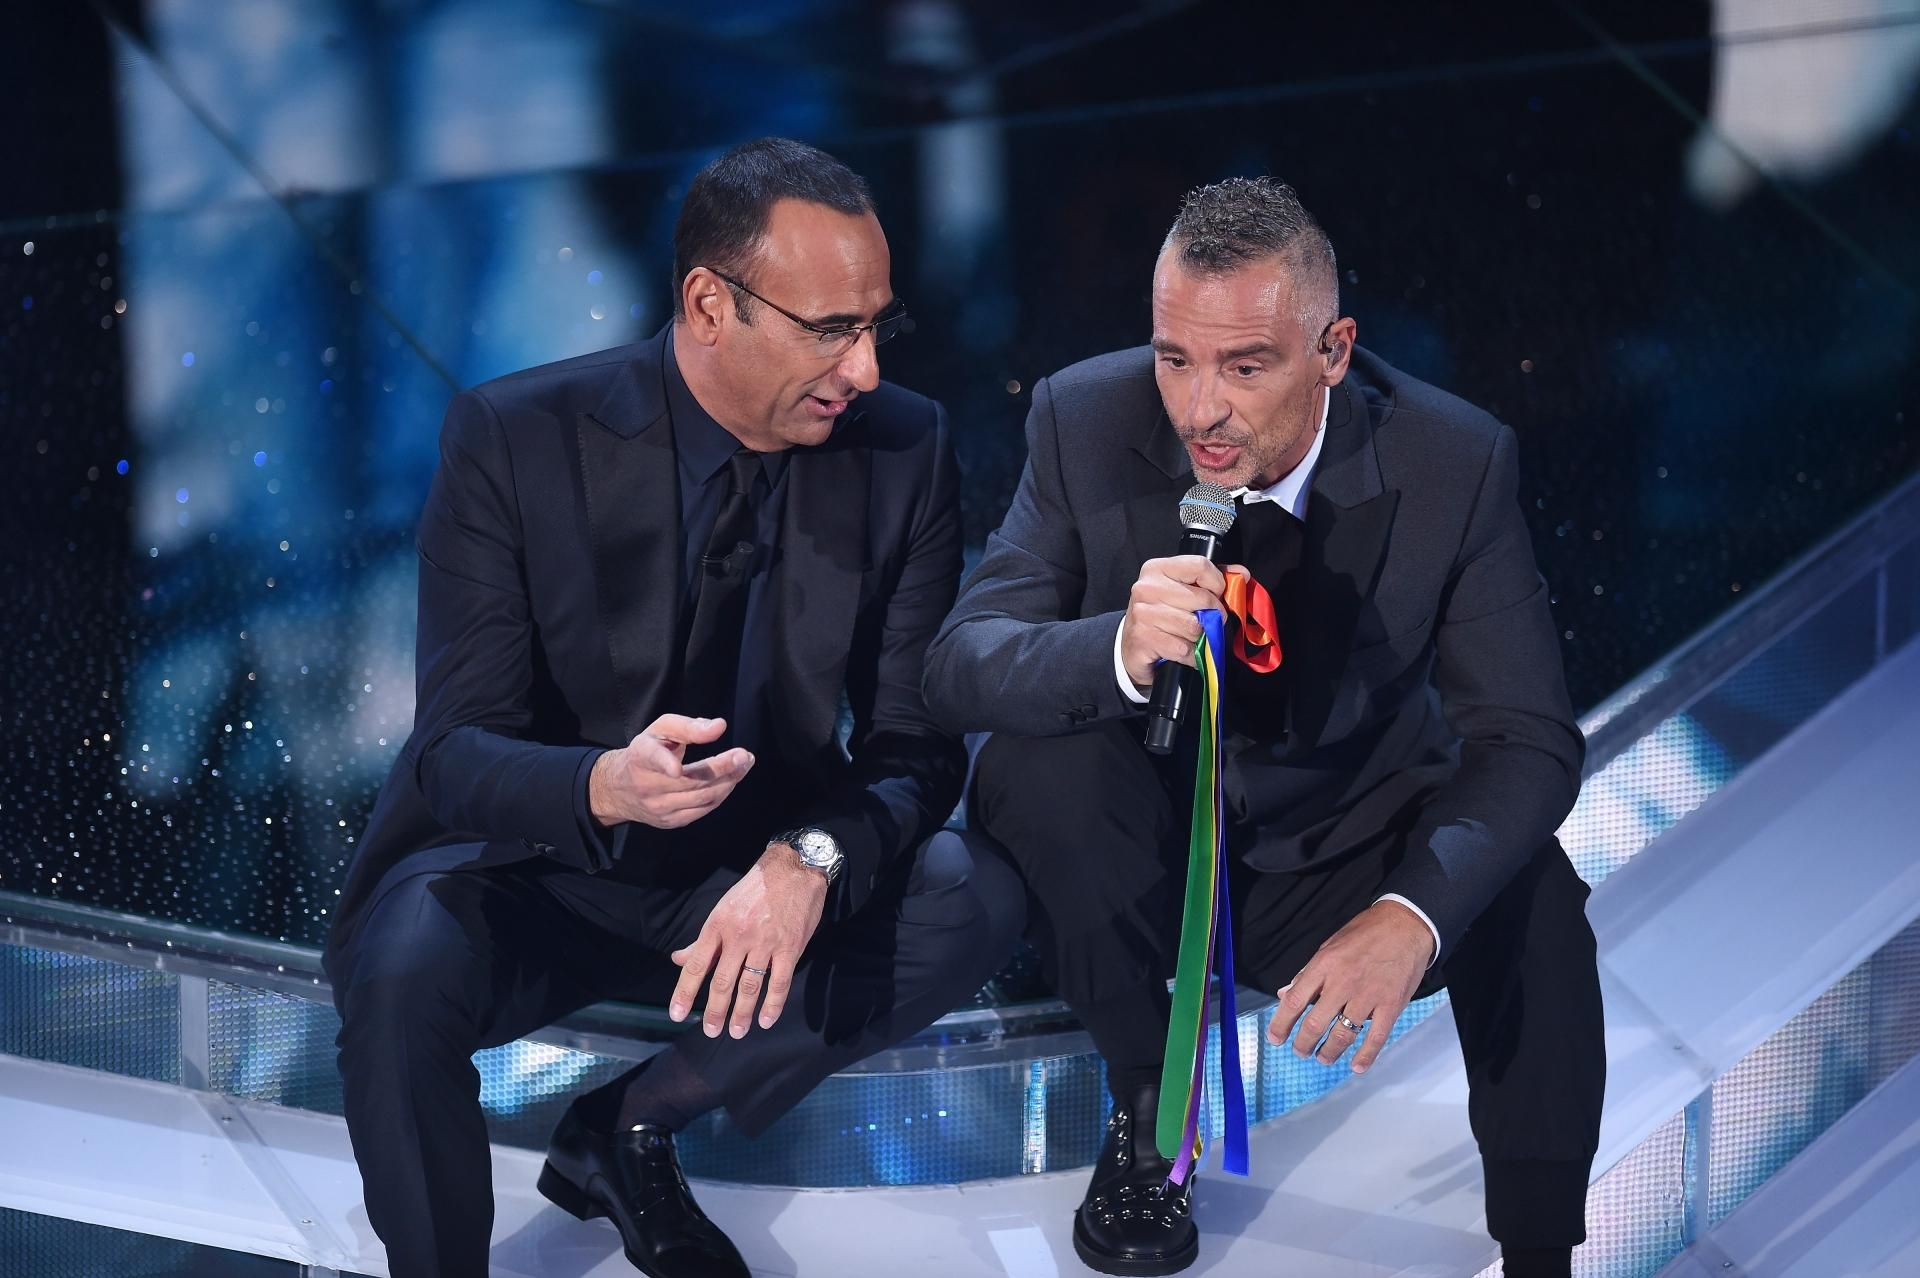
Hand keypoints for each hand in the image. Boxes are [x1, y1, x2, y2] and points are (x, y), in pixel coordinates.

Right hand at [588, 715, 753, 829]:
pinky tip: (730, 781)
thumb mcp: (660, 730)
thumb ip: (689, 726)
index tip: (676, 769)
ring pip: (700, 798)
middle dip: (722, 768)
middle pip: (690, 780)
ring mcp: (658, 807)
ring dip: (728, 782)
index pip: (652, 759)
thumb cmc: (646, 752)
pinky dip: (720, 795)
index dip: (664, 764)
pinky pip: (702, 810)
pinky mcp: (669, 822)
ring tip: (744, 765)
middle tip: (744, 756)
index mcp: (641, 756)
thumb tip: (719, 726)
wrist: (619, 788)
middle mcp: (646, 785)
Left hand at [668, 841, 828, 1038]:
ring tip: (736, 1032)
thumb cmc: (755, 889)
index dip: (685, 992)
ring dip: (741, 1013)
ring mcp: (765, 943)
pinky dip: (772, 1004)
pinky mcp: (790, 948)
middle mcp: (738, 936)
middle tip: (710, 1031)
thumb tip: (679, 959)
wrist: (794, 869)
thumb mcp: (722, 909)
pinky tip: (766, 1019)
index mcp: (718, 925)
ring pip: (749, 986)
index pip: (697, 965)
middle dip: (715, 1011)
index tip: (677, 1014)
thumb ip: (702, 939)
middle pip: (722, 982)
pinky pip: (779, 982)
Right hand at [1118, 555, 1237, 688]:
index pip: (1200, 566)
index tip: (1216, 595)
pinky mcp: (1143, 638)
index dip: (1217, 583)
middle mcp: (1146, 587)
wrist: (1131, 646)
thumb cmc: (1162, 615)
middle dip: (1212, 615)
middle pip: (1202, 599)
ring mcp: (1142, 613)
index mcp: (1157, 569)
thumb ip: (1213, 579)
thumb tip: (1242, 574)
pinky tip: (1182, 650)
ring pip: (1194, 627)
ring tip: (1189, 636)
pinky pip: (1184, 649)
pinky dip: (1190, 655)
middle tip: (1205, 621)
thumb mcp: (1183, 590)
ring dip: (1198, 638)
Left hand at [1265, 900, 1434, 1073]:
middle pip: (1315, 1023)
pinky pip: (1375, 1038)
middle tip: (1300, 1051)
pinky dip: (1365, 1056)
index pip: (1294, 1000)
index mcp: (1324, 965)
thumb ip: (1308, 973)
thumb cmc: (1366, 933)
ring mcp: (1368, 996)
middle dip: (1303, 1044)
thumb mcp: (1330, 945)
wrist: (1406, 925)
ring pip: (1342, 1035)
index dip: (1281, 1024)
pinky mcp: (1391, 1006)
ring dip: (1329, 1052)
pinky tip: (1356, 1066)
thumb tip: (1285, 994)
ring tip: (1322, 1058)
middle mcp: (1343, 982)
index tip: (1275, 1038)